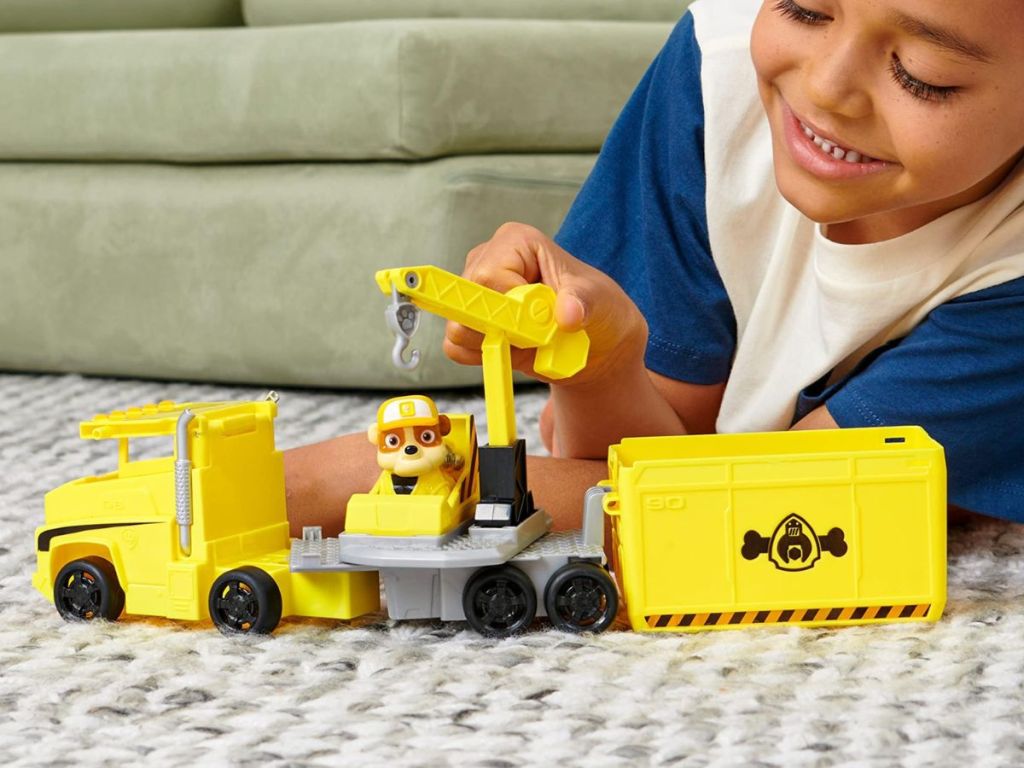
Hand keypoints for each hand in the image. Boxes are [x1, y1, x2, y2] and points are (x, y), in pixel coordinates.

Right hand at [444, 222, 648, 388]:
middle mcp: (488, 260)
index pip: (487, 277)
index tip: (540, 321)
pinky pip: (457, 347)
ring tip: (530, 341)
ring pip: (458, 327)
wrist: (596, 343)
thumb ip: (582, 303)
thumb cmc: (599, 310)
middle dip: (502, 329)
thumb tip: (568, 314)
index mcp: (515, 241)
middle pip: (467, 302)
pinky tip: (515, 350)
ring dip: (496, 344)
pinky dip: (486, 356)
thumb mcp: (599, 302)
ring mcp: (477, 293)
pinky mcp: (471, 321)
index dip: (510, 308)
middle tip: (538, 336)